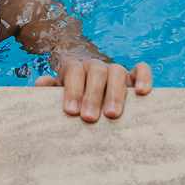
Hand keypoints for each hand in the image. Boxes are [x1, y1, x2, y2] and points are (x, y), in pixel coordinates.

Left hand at [34, 60, 151, 122]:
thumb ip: (49, 89)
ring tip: (112, 115)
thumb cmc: (74, 97)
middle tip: (89, 118)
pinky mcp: (133, 75)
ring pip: (117, 71)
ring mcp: (115, 70)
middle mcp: (96, 66)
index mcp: (76, 68)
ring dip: (115, 92)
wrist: (89, 85)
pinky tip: (141, 92)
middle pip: (96, 72)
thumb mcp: (59, 92)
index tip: (71, 111)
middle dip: (92, 95)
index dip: (72, 90)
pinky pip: (141, 69)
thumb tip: (41, 84)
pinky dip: (143, 77)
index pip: (74, 72)